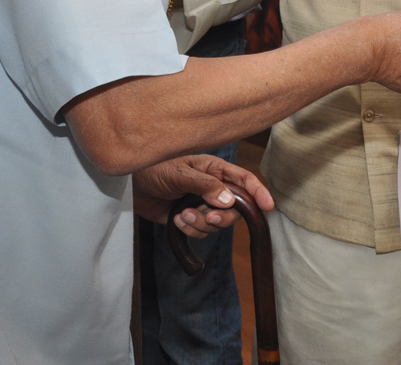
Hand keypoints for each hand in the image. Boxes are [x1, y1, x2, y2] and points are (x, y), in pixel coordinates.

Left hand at [132, 154, 273, 237]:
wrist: (132, 185)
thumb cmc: (156, 168)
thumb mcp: (181, 173)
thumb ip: (205, 186)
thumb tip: (229, 201)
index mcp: (216, 171)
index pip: (244, 180)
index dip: (258, 192)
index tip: (268, 206)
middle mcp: (213, 188)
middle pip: (234, 209)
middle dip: (222, 217)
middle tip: (207, 217)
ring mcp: (202, 204)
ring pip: (216, 223)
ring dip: (200, 224)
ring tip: (181, 215)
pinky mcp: (190, 219)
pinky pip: (201, 232)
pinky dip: (190, 230)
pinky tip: (176, 220)